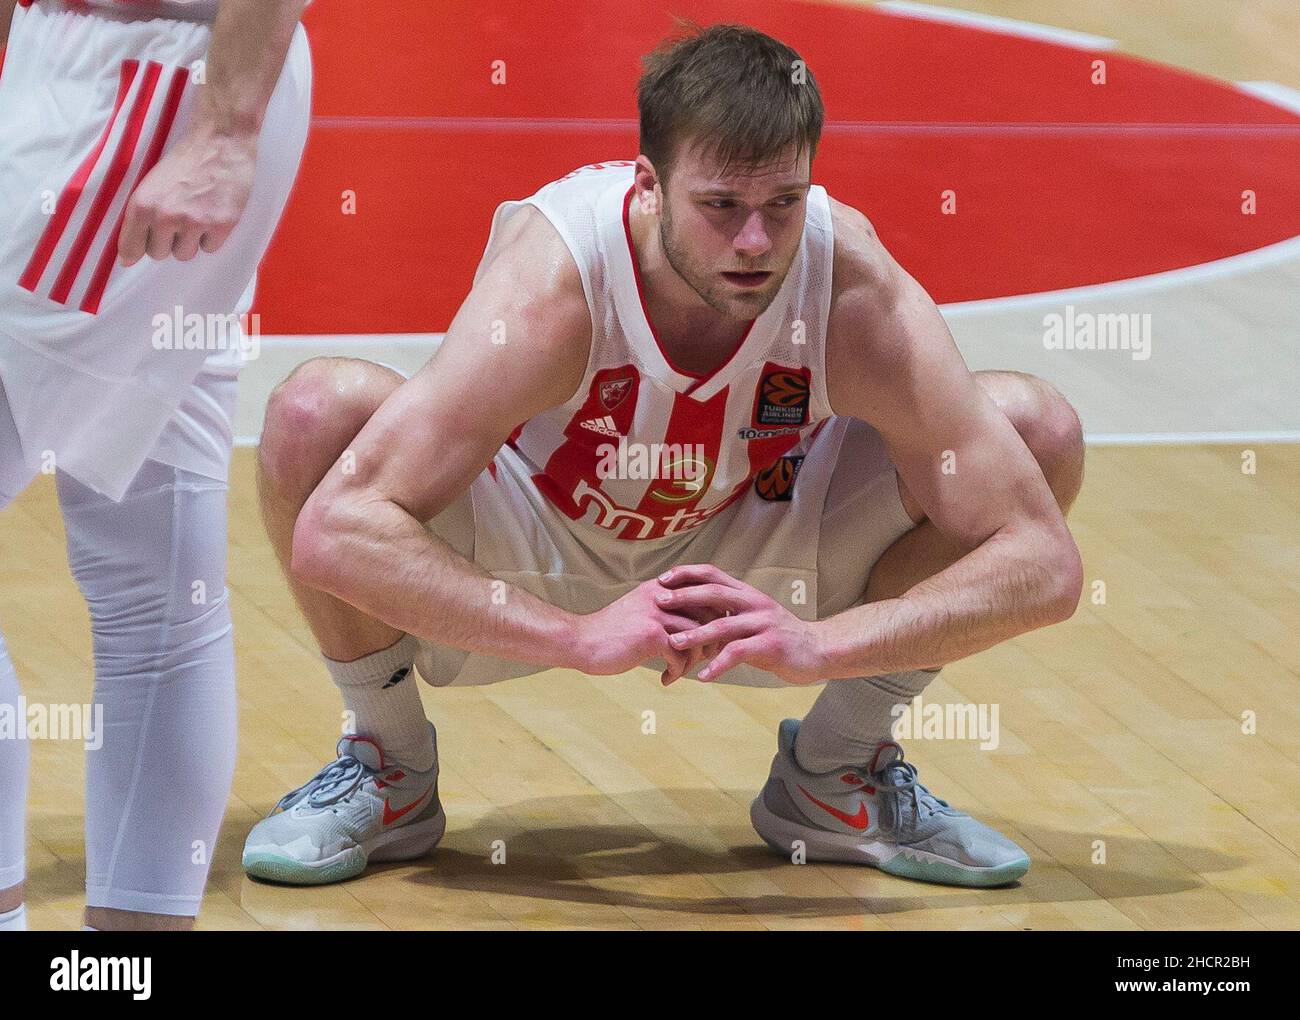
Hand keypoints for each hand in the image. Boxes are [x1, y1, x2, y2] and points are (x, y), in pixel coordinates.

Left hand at [118, 123, 256, 265]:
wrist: (220, 141)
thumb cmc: (185, 159)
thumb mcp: (151, 183)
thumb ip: (140, 216)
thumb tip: (127, 259)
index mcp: (143, 205)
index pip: (130, 247)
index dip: (135, 250)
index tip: (138, 251)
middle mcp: (166, 217)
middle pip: (159, 254)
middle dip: (167, 240)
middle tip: (178, 217)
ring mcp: (194, 222)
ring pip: (185, 254)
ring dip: (190, 240)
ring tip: (197, 215)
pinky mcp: (221, 225)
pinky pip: (210, 248)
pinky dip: (212, 236)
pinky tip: (214, 214)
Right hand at [573, 579, 708, 683]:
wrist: (580, 641)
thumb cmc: (610, 631)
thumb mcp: (639, 609)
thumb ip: (663, 609)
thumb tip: (691, 624)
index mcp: (660, 588)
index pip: (703, 596)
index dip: (714, 618)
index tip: (710, 637)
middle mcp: (661, 596)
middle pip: (707, 616)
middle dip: (710, 640)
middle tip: (702, 658)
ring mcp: (656, 615)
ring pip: (696, 638)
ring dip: (694, 659)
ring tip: (682, 670)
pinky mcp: (651, 636)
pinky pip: (680, 657)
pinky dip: (677, 672)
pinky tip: (666, 679)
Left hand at [655, 564, 827, 684]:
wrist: (818, 649)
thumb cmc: (780, 637)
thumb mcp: (754, 619)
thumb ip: (728, 616)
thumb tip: (695, 619)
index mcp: (748, 594)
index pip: (714, 574)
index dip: (687, 574)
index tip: (662, 579)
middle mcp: (755, 603)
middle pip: (715, 593)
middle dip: (685, 597)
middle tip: (659, 602)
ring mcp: (763, 624)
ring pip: (724, 626)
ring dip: (696, 634)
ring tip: (675, 643)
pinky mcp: (770, 646)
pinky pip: (739, 654)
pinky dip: (719, 665)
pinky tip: (704, 677)